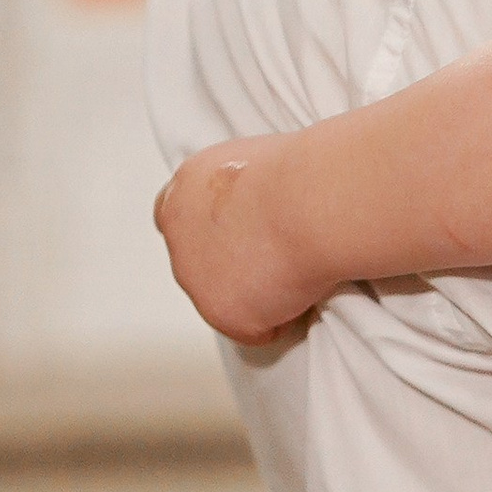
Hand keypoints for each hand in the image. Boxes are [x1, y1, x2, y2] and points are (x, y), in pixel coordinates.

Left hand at [154, 138, 318, 341]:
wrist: (311, 202)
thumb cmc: (305, 173)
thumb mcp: (265, 160)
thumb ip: (248, 188)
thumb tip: (272, 202)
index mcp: (188, 186)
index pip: (185, 218)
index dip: (219, 231)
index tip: (248, 235)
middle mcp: (179, 232)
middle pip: (201, 264)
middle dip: (237, 266)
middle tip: (281, 256)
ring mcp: (195, 277)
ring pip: (227, 300)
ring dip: (258, 294)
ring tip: (299, 271)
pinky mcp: (222, 313)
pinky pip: (258, 330)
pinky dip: (284, 320)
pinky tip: (305, 293)